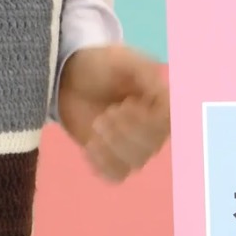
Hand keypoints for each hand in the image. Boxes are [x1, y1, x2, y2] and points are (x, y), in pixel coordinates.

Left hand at [58, 45, 169, 181]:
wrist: (68, 78)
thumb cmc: (99, 65)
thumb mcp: (123, 60)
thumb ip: (146, 74)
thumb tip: (165, 97)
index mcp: (161, 104)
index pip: (168, 123)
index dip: (146, 120)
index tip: (126, 104)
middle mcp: (154, 129)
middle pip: (151, 146)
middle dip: (123, 132)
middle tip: (105, 114)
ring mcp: (134, 147)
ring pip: (135, 162)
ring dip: (111, 147)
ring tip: (96, 126)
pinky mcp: (113, 159)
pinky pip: (117, 175)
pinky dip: (102, 164)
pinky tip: (90, 146)